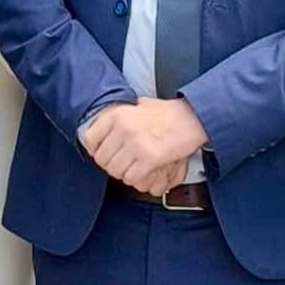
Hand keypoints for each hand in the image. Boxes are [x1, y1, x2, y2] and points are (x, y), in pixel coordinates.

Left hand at [84, 98, 207, 192]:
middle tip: (120, 164)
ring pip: (115, 170)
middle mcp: (123, 128)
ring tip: (132, 168)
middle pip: (102, 159)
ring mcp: (135, 144)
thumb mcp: (139, 105)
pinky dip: (134, 178)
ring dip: (122, 173)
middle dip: (110, 165)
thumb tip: (107, 122)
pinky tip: (141, 172)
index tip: (100, 153)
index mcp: (117, 115)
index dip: (94, 150)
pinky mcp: (149, 158)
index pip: (90, 139)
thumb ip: (122, 114)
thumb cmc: (168, 112)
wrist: (193, 118)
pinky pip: (130, 177)